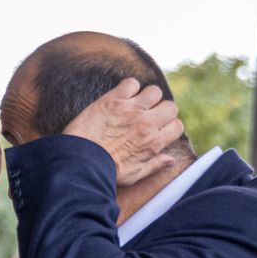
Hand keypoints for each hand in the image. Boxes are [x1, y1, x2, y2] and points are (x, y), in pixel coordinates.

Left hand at [62, 77, 184, 185]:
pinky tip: (121, 96)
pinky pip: (132, 83)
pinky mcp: (114, 99)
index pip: (177, 126)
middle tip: (147, 116)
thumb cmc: (105, 171)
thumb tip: (172, 160)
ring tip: (136, 105)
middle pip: (170, 107)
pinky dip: (129, 87)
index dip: (168, 127)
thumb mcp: (134, 174)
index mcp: (154, 143)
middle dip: (161, 111)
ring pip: (154, 91)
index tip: (158, 129)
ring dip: (148, 97)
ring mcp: (131, 109)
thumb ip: (155, 165)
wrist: (79, 161)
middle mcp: (147, 123)